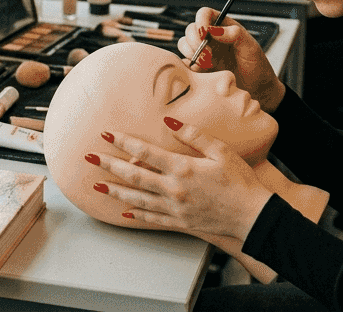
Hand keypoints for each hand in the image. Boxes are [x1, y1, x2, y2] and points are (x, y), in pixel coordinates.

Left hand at [90, 118, 271, 242]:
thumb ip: (194, 135)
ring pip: (137, 199)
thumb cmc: (241, 183)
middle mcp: (173, 189)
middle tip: (89, 159)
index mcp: (183, 169)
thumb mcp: (221, 151)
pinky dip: (136, 214)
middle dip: (109, 165)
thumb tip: (170, 120)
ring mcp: (174, 209)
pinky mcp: (180, 222)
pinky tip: (125, 211)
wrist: (253, 217)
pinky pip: (152, 218)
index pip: (144, 152)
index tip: (106, 134)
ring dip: (115, 192)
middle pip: (133, 176)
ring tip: (97, 187)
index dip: (123, 142)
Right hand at [179, 7, 284, 112]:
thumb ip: (235, 34)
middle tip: (208, 54)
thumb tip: (215, 29)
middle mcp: (211, 38)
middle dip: (195, 40)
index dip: (201, 21)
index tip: (205, 33)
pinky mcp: (199, 68)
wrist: (257, 91)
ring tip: (207, 64)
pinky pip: (185, 63)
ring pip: (184, 44)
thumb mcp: (251, 48)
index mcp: (223, 27)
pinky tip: (202, 72)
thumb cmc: (257, 67)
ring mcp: (204, 53)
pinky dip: (188, 66)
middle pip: (191, 29)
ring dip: (191, 53)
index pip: (204, 14)